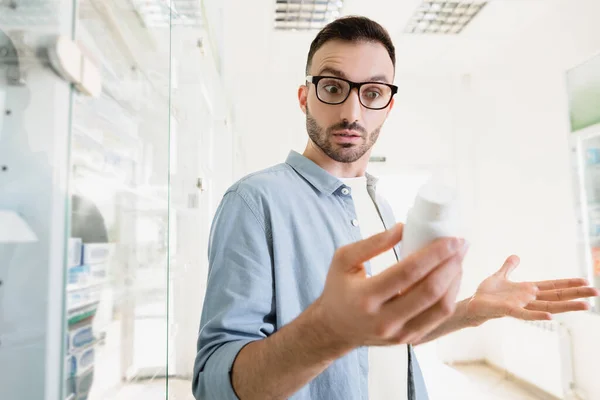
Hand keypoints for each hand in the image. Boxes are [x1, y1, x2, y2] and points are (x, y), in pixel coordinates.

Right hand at [313, 223, 467, 350]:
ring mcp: (399, 333)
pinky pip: (438, 318)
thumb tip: (403, 228)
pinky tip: (451, 278)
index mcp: (366, 297)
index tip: (451, 239)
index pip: (408, 272)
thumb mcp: (343, 259)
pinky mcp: (410, 339)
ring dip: (455, 281)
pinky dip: (450, 296)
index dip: (435, 254)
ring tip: (459, 259)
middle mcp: (384, 320)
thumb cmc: (338, 289)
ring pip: (440, 308)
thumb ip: (372, 243)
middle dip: (451, 265)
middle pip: (430, 292)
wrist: (335, 328)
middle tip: (461, 245)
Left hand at [467, 255, 599, 323]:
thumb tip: (516, 256)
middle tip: (596, 293)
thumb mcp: (499, 276)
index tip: (586, 281)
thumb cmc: (487, 294)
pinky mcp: (509, 311)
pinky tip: (551, 317)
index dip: (568, 284)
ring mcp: (520, 306)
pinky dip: (538, 315)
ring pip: (548, 306)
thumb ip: (509, 267)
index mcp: (527, 290)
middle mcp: (528, 299)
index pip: (552, 286)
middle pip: (556, 296)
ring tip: (585, 306)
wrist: (473, 305)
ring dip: (566, 306)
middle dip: (576, 294)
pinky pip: (525, 314)